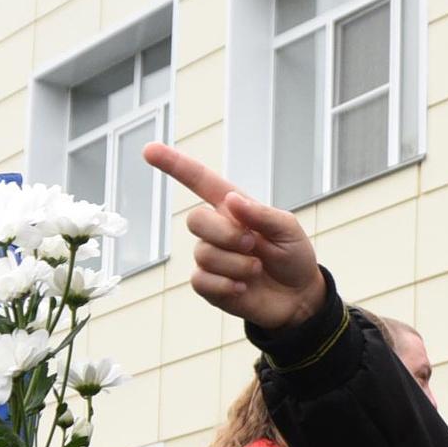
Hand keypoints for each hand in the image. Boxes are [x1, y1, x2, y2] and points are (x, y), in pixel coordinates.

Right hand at [145, 144, 325, 329]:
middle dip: (226, 234)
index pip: (198, 181)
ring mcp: (210, 257)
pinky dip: (226, 285)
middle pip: (195, 219)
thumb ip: (262, 214)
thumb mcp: (288, 229)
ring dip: (237, 264)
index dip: (174, 165)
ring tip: (257, 269)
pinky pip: (200, 280)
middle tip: (253, 244)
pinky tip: (244, 288)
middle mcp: (217, 229)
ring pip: (203, 253)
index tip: (149, 150)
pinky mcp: (208, 285)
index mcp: (233, 207)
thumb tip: (231, 200)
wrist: (298, 297)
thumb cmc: (293, 256)